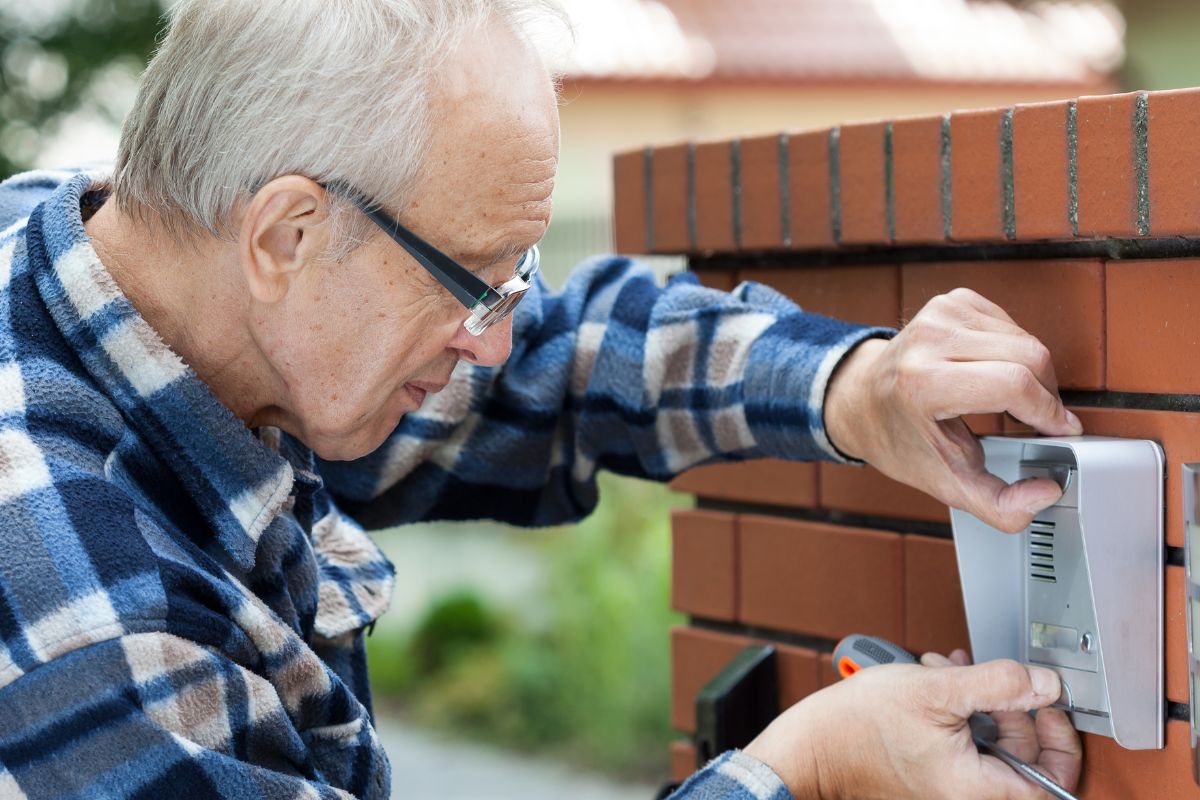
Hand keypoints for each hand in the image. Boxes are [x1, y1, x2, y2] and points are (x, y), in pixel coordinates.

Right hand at [743, 654, 1081, 799]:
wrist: (813, 743)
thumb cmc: (861, 726)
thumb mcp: (937, 690)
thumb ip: (999, 684)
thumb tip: (1046, 683)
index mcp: (978, 787)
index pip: (1054, 781)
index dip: (1060, 741)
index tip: (1049, 707)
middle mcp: (967, 794)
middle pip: (1023, 759)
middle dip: (1013, 708)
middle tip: (999, 682)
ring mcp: (948, 784)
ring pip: (990, 746)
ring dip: (981, 702)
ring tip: (956, 671)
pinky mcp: (931, 772)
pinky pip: (963, 744)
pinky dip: (959, 711)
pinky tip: (940, 681)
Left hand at [824, 288, 1082, 532]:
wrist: (861, 401)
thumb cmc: (900, 441)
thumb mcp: (946, 483)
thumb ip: (998, 505)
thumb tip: (1046, 493)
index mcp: (922, 383)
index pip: (1012, 384)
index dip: (1048, 411)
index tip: (1061, 431)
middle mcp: (928, 340)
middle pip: (1028, 357)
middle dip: (1047, 394)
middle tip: (1041, 421)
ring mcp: (939, 314)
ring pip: (1025, 339)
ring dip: (1034, 374)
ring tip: (1015, 402)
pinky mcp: (951, 300)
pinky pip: (1011, 323)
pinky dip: (1015, 351)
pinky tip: (994, 372)